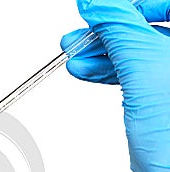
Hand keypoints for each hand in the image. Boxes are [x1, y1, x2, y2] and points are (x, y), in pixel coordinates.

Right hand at [61, 0, 169, 171]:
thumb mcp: (147, 74)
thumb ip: (122, 32)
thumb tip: (97, 4)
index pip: (168, 5)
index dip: (133, 5)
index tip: (100, 11)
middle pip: (152, 27)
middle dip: (111, 29)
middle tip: (81, 33)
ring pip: (140, 51)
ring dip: (104, 51)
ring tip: (74, 55)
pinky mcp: (162, 99)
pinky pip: (135, 73)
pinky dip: (108, 70)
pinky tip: (86, 70)